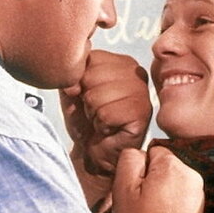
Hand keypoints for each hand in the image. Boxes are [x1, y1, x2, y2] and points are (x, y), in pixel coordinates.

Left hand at [60, 50, 151, 205]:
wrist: (95, 153)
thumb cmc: (86, 122)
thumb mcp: (72, 91)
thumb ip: (70, 76)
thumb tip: (74, 85)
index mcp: (121, 62)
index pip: (89, 58)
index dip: (79, 81)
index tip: (86, 96)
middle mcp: (136, 72)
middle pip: (91, 76)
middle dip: (86, 99)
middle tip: (96, 112)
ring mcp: (142, 92)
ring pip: (97, 96)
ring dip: (94, 114)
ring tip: (103, 120)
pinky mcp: (143, 114)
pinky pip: (106, 114)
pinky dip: (102, 126)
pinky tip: (110, 129)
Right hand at [112, 147, 203, 212]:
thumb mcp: (123, 189)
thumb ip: (129, 160)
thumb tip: (138, 151)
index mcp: (174, 168)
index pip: (153, 150)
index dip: (141, 168)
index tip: (137, 188)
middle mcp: (192, 176)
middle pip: (165, 165)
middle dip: (152, 179)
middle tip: (142, 202)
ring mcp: (199, 193)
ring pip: (172, 180)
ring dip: (161, 192)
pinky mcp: (200, 208)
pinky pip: (180, 195)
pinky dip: (170, 204)